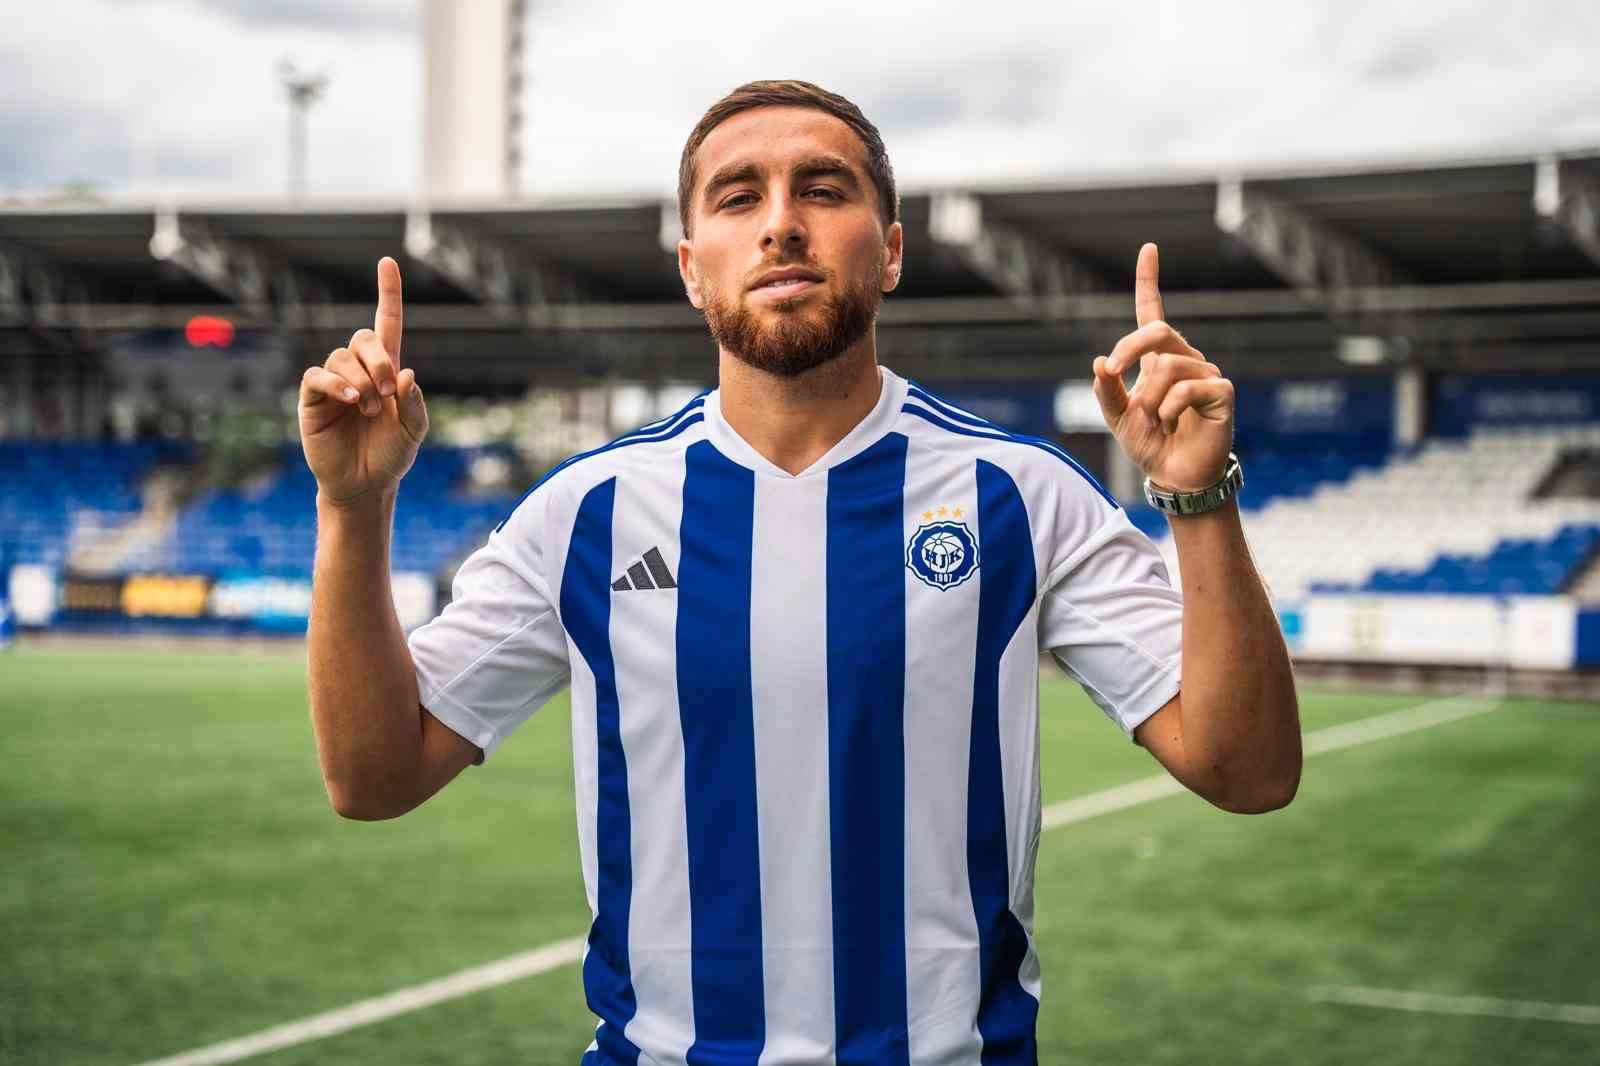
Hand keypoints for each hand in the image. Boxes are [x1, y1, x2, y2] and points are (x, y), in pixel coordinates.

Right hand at [298, 257, 428, 502]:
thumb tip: (407, 372)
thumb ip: (414, 404)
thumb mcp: (413, 431)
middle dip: (378, 359)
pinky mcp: (312, 399)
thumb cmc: (390, 455)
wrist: (365, 484)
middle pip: (363, 338)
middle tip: (388, 392)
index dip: (388, 293)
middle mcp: (358, 371)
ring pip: (341, 358)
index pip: (386, 323)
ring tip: (369, 409)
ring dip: (361, 380)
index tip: (387, 261)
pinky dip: (336, 384)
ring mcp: (334, 383)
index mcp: (386, 372)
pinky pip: (318, 376)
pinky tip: (352, 401)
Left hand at [1092, 243, 1233, 492]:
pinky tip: (1175, 423)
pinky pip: (1186, 389)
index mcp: (1158, 359)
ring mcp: (1206, 373)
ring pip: (1167, 366)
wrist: (1176, 475)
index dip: (1149, 280)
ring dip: (1149, 399)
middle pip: (1157, 331)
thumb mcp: (1117, 418)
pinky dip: (1170, 409)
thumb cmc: (1150, 444)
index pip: (1153, 313)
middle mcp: (1184, 359)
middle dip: (1128, 349)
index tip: (1148, 248)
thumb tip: (1100, 362)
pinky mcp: (1222, 392)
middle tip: (1112, 372)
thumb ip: (1105, 391)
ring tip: (1157, 420)